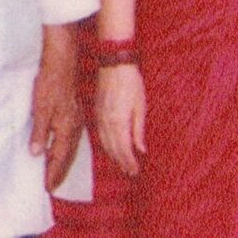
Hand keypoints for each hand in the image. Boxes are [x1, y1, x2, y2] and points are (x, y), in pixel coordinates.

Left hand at [31, 25, 84, 189]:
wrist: (62, 64)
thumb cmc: (50, 84)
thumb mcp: (40, 109)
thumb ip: (39, 133)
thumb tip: (36, 154)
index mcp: (67, 128)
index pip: (60, 157)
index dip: (53, 173)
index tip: (48, 187)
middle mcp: (74, 127)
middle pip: (68, 156)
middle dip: (59, 171)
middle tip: (52, 186)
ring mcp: (76, 120)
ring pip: (70, 147)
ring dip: (62, 161)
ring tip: (54, 172)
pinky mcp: (73, 113)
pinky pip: (70, 138)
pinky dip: (64, 149)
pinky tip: (58, 149)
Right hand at [96, 63, 146, 177]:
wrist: (114, 64)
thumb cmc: (131, 82)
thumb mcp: (140, 106)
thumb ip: (138, 130)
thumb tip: (141, 149)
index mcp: (118, 122)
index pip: (124, 149)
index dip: (129, 162)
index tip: (135, 171)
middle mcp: (106, 123)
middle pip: (113, 150)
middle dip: (122, 163)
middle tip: (130, 172)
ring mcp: (99, 118)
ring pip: (105, 144)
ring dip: (113, 156)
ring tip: (122, 165)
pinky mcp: (96, 113)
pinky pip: (100, 135)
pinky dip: (106, 146)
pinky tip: (111, 149)